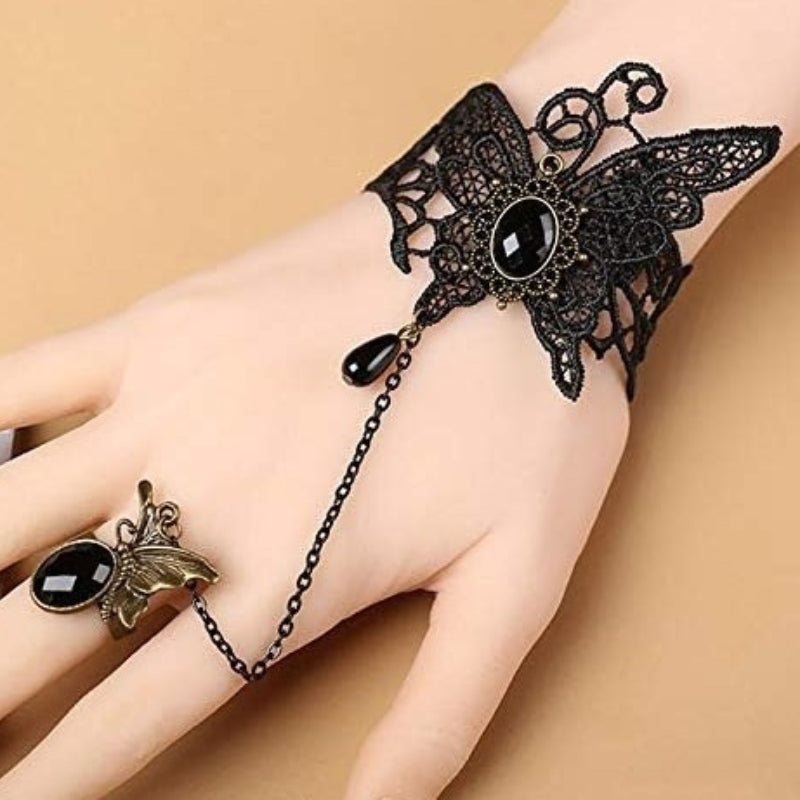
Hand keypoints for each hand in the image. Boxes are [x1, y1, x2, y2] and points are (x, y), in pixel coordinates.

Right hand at [0, 193, 628, 798]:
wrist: (525, 248)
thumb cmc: (536, 410)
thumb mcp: (521, 579)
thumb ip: (442, 711)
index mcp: (292, 577)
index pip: (136, 714)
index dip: (55, 784)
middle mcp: (209, 499)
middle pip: (44, 629)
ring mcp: (176, 398)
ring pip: (7, 511)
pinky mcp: (172, 320)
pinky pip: (30, 373)